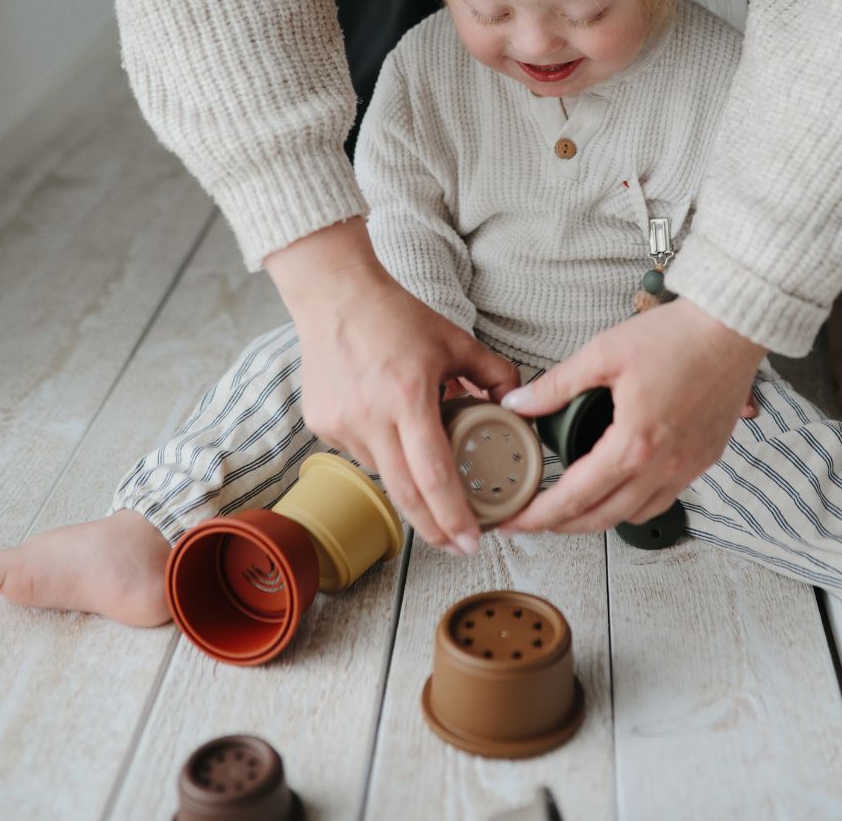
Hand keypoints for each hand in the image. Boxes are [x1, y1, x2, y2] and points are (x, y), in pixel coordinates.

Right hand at [266, 221, 518, 552]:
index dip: (454, 516)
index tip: (471, 540)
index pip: (434, 474)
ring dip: (409, 479)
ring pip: (384, 474)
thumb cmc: (396, 316)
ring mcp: (341, 424)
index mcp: (408, 395)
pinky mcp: (322, 426)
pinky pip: (361, 454)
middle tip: (458, 545)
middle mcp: (371, 416)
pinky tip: (388, 424)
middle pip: (405, 494)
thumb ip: (495, 373)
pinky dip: (383, 451)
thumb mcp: (455, 340)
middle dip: (435, 529)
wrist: (335, 297)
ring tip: (423, 455)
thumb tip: (519, 405)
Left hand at [497, 298, 765, 534]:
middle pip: (602, 518)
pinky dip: (634, 505)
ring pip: (635, 516)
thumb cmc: (675, 336)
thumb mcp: (602, 353)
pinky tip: (619, 487)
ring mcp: (688, 467)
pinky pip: (664, 499)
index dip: (538, 515)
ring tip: (570, 506)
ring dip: (598, 519)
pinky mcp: (704, 459)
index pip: (574, 497)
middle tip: (533, 519)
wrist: (732, 328)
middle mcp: (663, 466)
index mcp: (633, 444)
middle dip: (561, 526)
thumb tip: (518, 404)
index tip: (514, 521)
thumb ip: (556, 385)